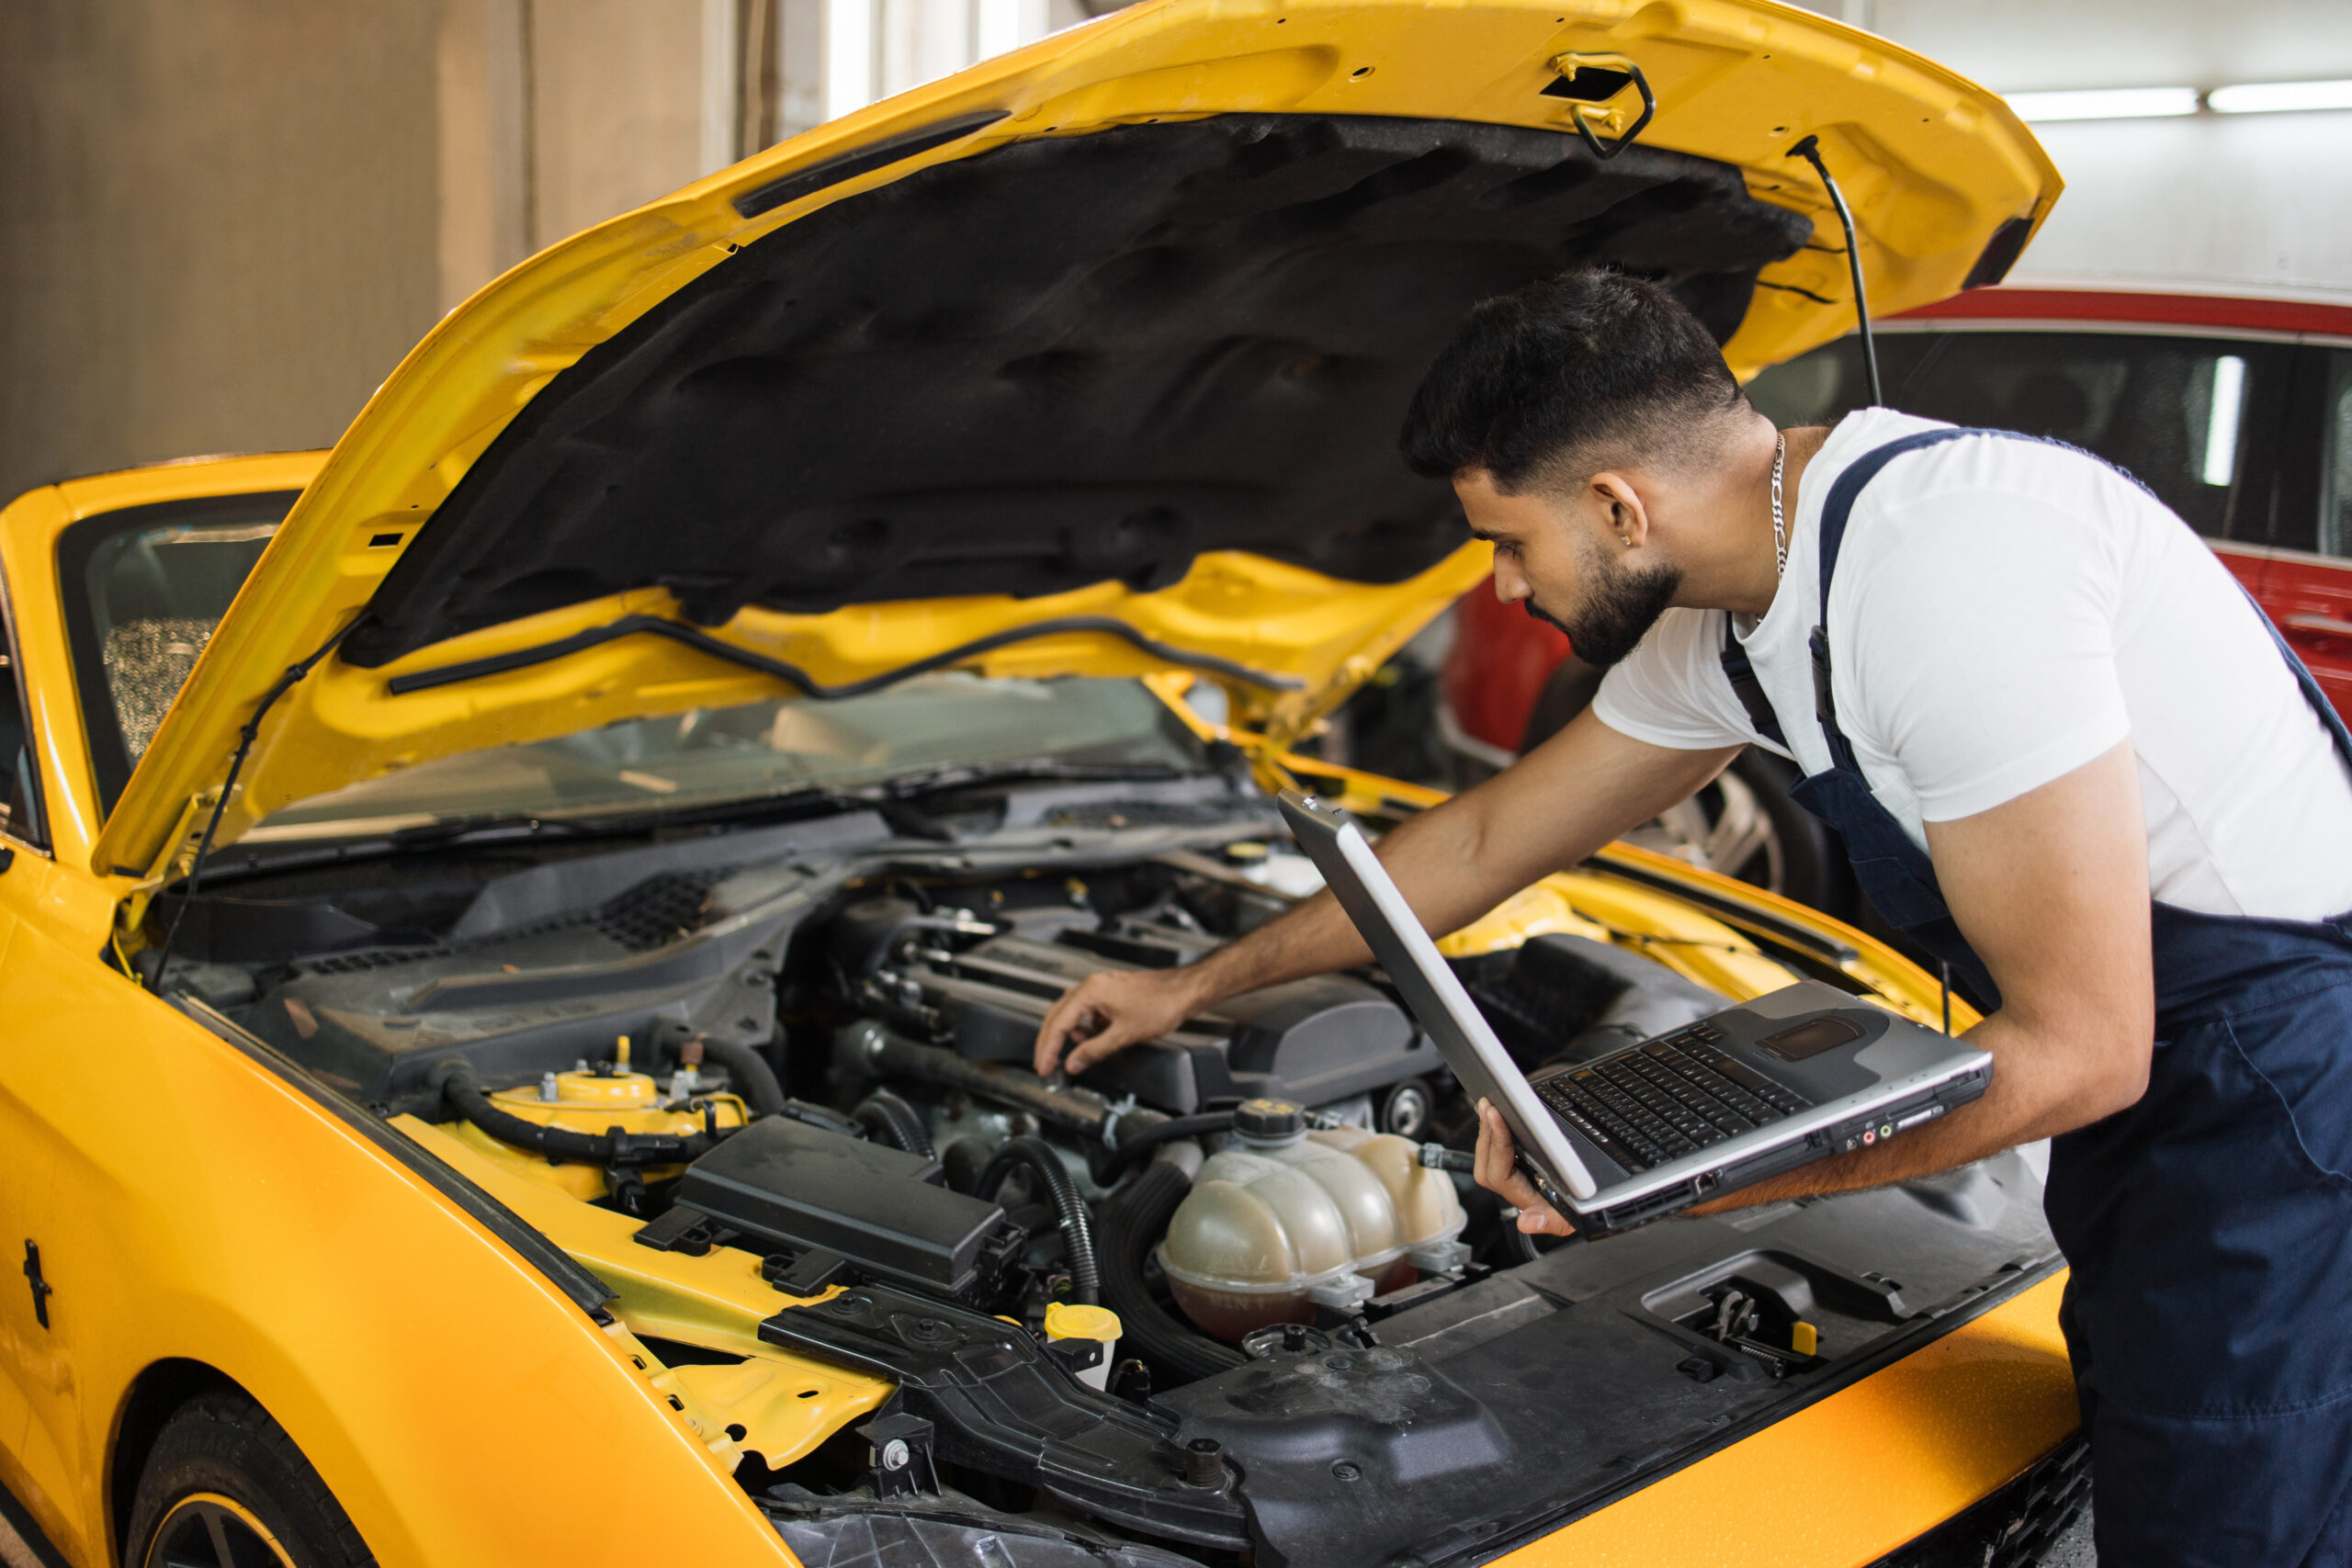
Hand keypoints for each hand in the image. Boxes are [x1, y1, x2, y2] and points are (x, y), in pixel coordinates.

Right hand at [1033, 967, 1205, 1076]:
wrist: (1184, 991)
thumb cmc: (1161, 1004)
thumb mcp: (1124, 1035)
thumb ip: (1094, 1050)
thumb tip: (1073, 1062)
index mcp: (1090, 992)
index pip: (1057, 1024)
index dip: (1048, 1049)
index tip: (1043, 1066)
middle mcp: (1092, 985)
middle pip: (1057, 1015)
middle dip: (1050, 1042)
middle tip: (1045, 1063)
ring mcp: (1101, 987)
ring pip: (1071, 1012)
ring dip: (1068, 1033)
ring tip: (1074, 1053)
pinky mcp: (1110, 992)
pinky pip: (1087, 1010)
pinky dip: (1084, 1026)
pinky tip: (1093, 1038)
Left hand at [1474, 1099, 1575, 1236]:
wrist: (1586, 1205)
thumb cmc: (1576, 1213)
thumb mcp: (1570, 1220)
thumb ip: (1551, 1224)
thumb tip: (1526, 1224)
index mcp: (1524, 1198)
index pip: (1499, 1174)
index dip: (1497, 1144)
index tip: (1497, 1117)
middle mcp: (1515, 1187)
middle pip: (1486, 1162)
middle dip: (1487, 1133)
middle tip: (1489, 1106)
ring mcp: (1515, 1175)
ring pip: (1488, 1154)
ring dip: (1487, 1129)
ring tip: (1488, 1105)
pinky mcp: (1519, 1162)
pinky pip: (1499, 1147)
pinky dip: (1495, 1130)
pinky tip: (1496, 1114)